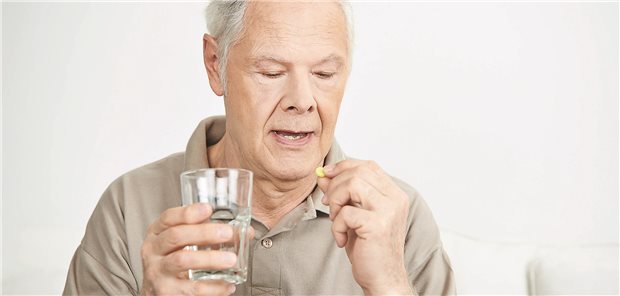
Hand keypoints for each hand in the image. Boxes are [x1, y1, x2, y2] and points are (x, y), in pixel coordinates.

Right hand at [140, 203, 237, 295]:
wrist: (158, 292)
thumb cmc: (174, 261)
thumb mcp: (184, 243)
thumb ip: (209, 232)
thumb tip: (245, 232)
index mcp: (158, 233)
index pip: (168, 217)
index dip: (188, 212)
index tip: (208, 209)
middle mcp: (153, 251)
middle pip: (177, 236)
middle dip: (204, 232)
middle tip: (228, 233)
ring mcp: (157, 272)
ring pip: (183, 261)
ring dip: (210, 259)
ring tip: (232, 259)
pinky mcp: (166, 293)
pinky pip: (192, 289)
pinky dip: (213, 287)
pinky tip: (228, 284)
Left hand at [317, 160, 412, 294]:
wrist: (383, 278)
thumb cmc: (370, 249)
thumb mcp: (354, 215)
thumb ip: (342, 194)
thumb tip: (323, 175)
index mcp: (394, 194)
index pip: (368, 166)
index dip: (344, 166)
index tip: (327, 176)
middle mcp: (395, 199)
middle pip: (358, 172)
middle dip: (336, 185)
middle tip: (329, 205)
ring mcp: (388, 211)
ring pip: (352, 184)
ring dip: (336, 201)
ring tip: (337, 220)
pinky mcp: (378, 225)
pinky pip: (346, 212)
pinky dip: (337, 226)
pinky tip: (342, 240)